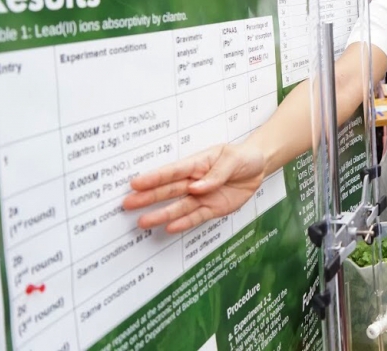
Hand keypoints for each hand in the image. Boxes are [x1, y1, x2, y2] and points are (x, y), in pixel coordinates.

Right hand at [122, 143, 266, 232]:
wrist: (258, 168)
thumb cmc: (242, 157)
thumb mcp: (233, 159)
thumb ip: (216, 174)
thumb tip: (197, 187)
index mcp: (197, 164)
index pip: (174, 171)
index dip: (155, 177)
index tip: (135, 183)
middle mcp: (195, 181)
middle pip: (170, 190)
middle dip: (149, 197)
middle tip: (127, 203)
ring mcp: (201, 196)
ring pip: (179, 207)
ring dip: (161, 215)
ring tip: (142, 222)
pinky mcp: (211, 209)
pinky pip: (196, 217)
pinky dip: (183, 223)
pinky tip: (169, 228)